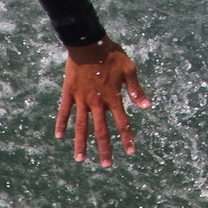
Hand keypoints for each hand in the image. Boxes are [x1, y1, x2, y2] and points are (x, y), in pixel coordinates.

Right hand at [56, 38, 149, 166]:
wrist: (88, 43)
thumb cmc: (111, 55)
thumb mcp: (129, 70)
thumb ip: (136, 90)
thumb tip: (147, 106)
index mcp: (113, 97)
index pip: (122, 123)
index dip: (127, 138)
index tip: (130, 152)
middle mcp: (97, 102)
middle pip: (101, 130)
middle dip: (105, 148)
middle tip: (107, 165)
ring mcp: (81, 99)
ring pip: (81, 126)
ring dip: (81, 144)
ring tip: (80, 159)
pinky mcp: (69, 93)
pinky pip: (64, 112)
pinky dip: (61, 124)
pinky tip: (59, 137)